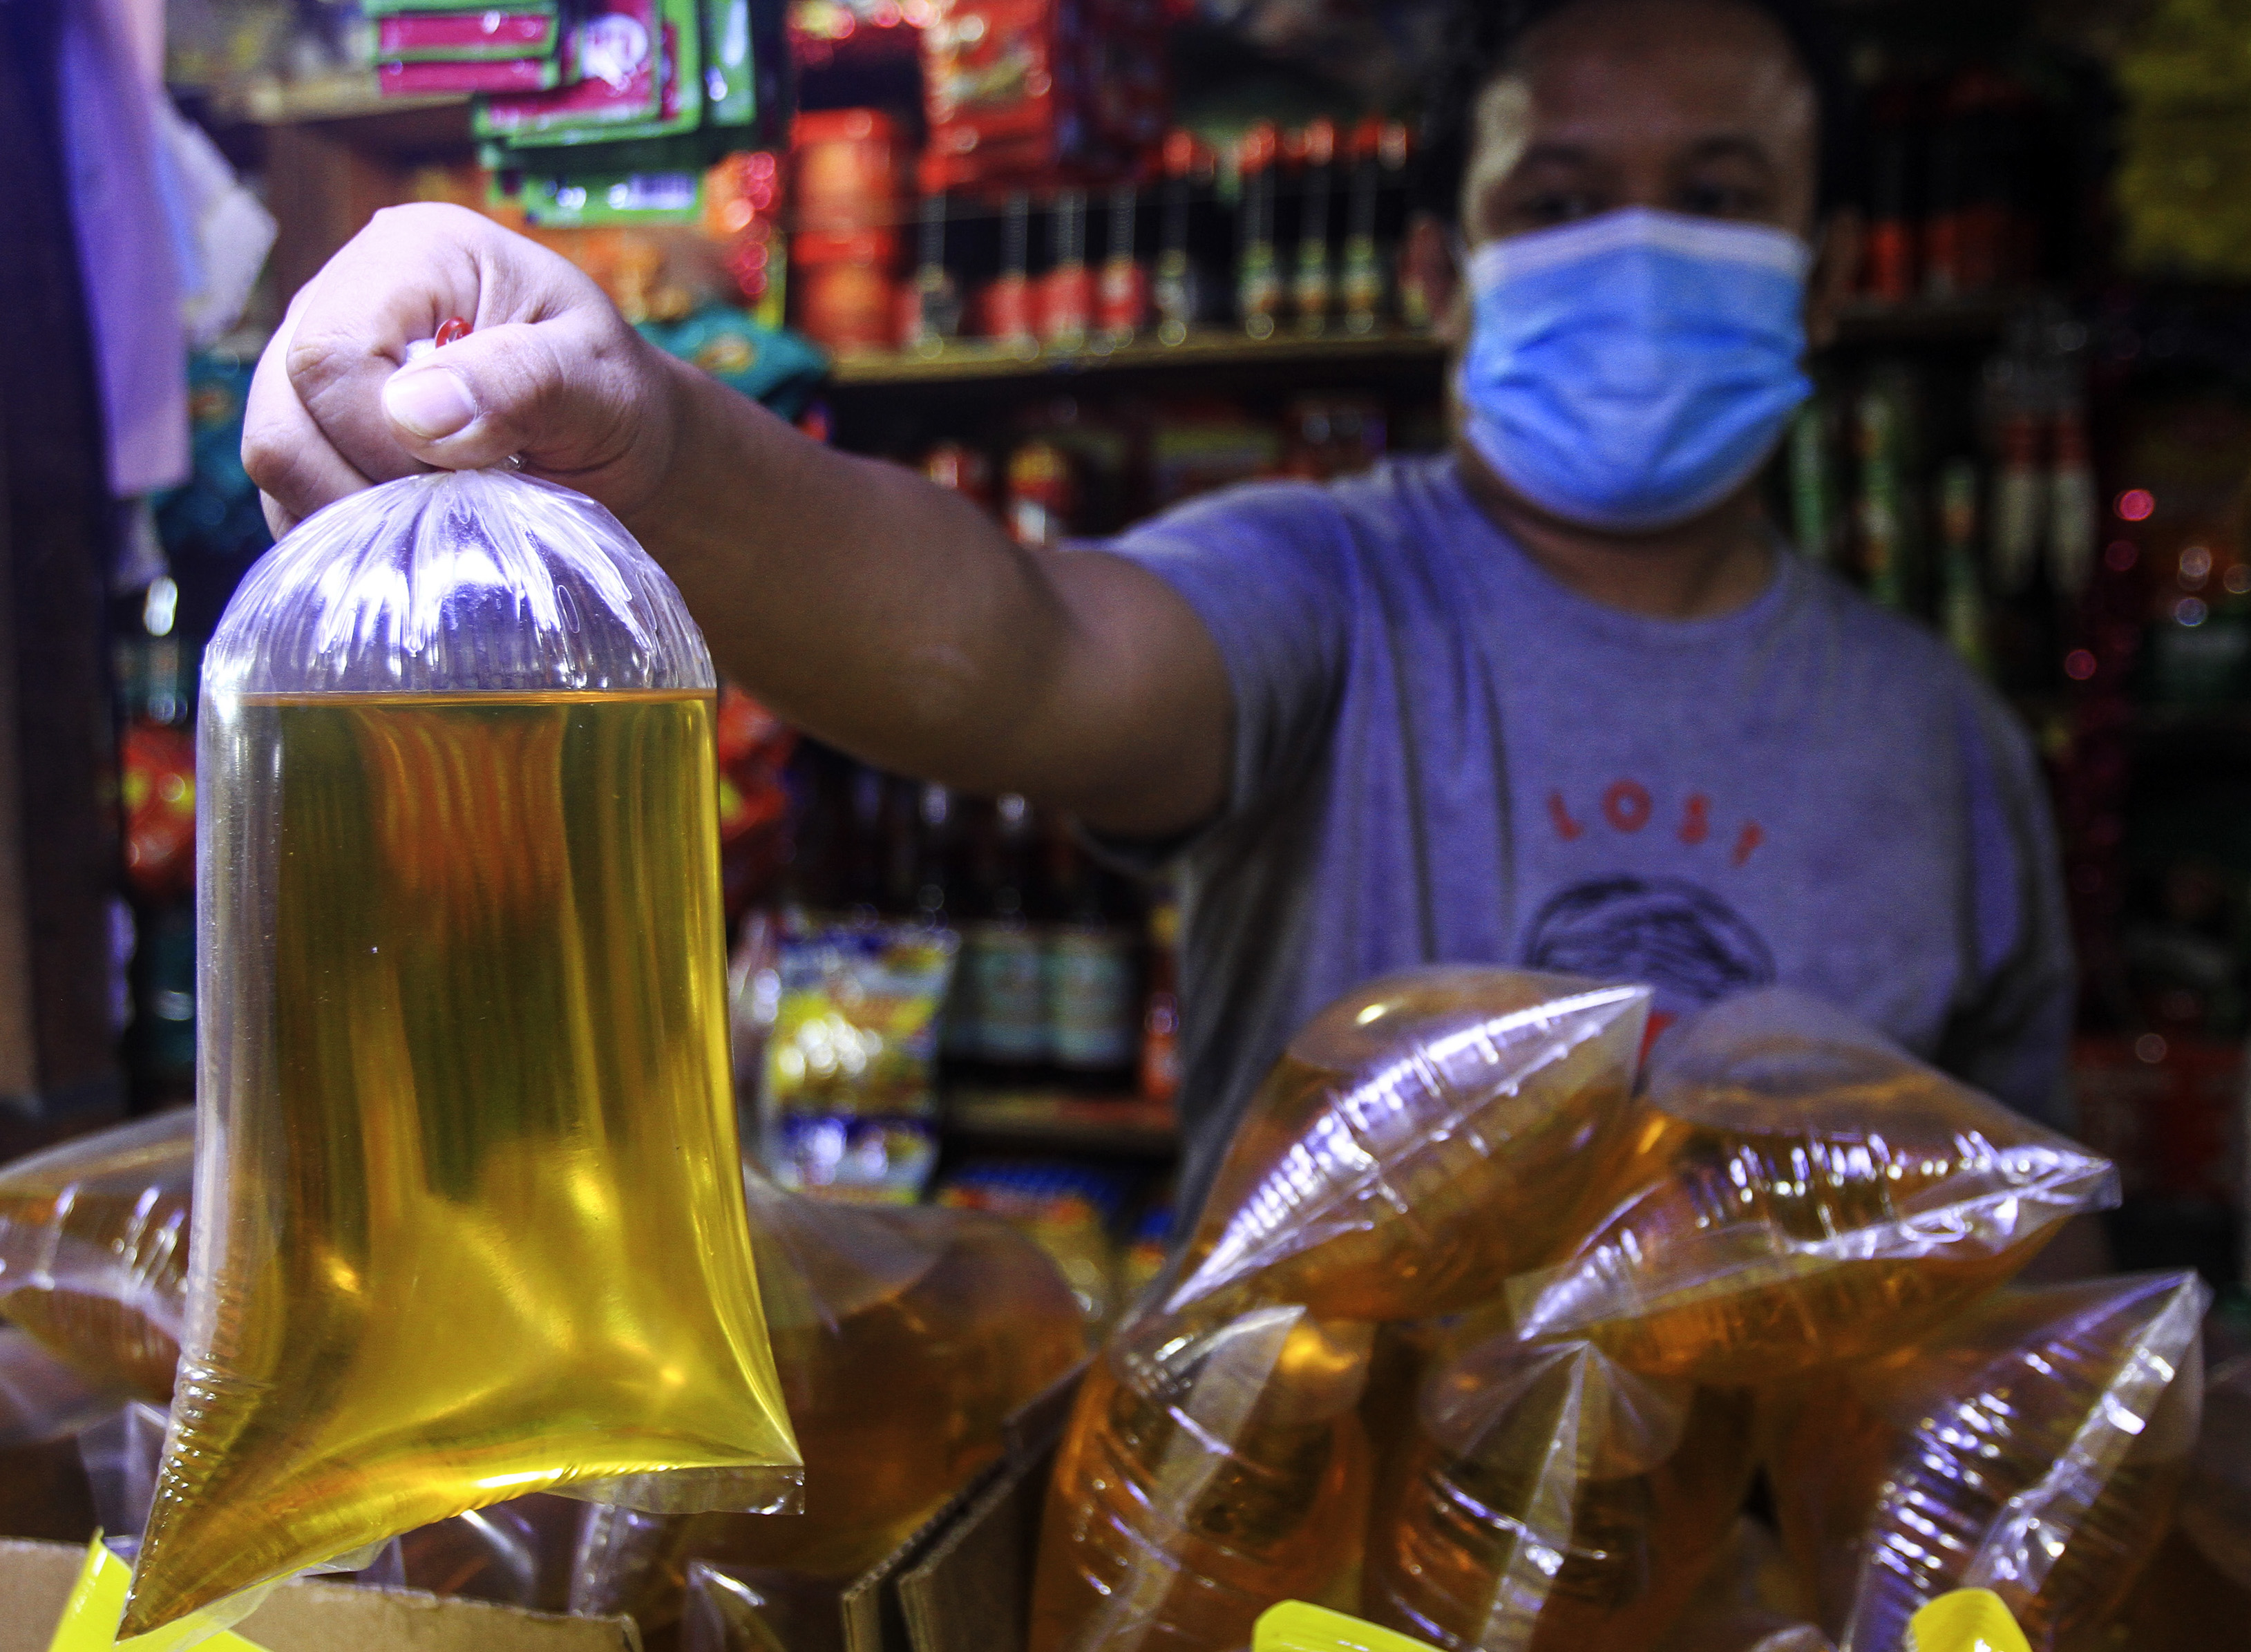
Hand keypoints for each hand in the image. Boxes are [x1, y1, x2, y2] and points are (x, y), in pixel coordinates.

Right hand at [243, 203, 684, 535]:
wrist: (616, 440)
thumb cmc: (614, 399)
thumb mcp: (601, 383)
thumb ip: (523, 383)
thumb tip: (413, 413)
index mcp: (415, 254)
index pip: (331, 354)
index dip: (382, 440)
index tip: (467, 474)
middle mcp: (341, 296)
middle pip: (282, 410)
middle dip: (367, 484)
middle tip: (462, 503)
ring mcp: (313, 364)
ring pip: (276, 458)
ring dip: (357, 513)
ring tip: (449, 514)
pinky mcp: (312, 427)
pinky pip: (289, 495)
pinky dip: (348, 530)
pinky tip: (420, 527)